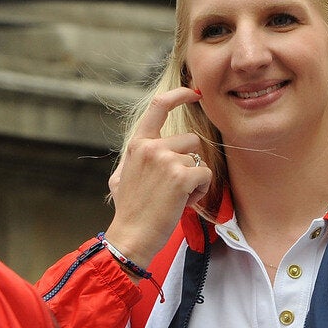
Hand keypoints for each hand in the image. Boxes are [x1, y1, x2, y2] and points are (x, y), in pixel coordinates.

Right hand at [105, 88, 211, 268]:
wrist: (131, 235)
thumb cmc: (130, 210)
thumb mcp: (122, 176)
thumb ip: (137, 157)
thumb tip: (144, 146)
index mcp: (137, 144)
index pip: (159, 106)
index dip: (180, 94)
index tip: (195, 92)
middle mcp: (151, 146)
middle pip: (191, 140)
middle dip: (190, 163)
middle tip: (173, 188)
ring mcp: (166, 159)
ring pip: (199, 159)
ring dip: (195, 178)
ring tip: (176, 196)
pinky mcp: (180, 176)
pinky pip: (205, 174)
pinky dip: (200, 190)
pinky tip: (183, 202)